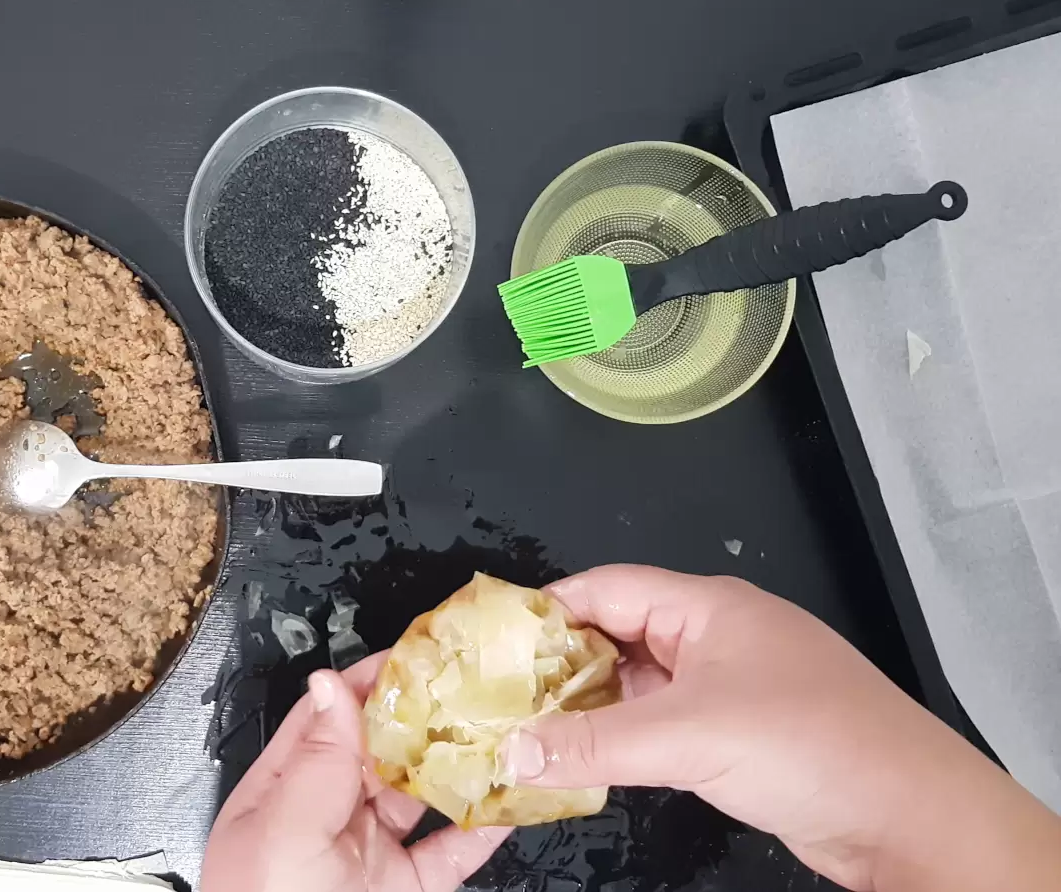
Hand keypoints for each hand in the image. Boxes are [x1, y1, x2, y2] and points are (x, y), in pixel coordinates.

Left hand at [201, 657, 510, 891]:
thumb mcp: (287, 834)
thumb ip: (317, 760)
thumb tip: (329, 682)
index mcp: (281, 796)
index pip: (328, 718)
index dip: (372, 682)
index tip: (422, 652)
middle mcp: (323, 821)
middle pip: (379, 752)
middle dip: (426, 718)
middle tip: (479, 684)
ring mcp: (365, 860)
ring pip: (419, 799)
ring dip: (459, 767)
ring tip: (503, 732)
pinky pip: (447, 856)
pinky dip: (480, 831)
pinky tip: (510, 805)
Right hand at [505, 565, 1060, 891]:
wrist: (912, 815)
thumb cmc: (812, 746)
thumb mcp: (689, 738)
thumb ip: (593, 744)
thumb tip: (512, 752)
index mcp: (708, 607)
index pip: (606, 588)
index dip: (545, 610)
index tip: (489, 643)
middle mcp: (717, 636)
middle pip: (618, 634)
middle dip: (558, 665)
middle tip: (497, 698)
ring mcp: (732, 686)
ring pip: (640, 684)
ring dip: (590, 708)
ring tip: (527, 733)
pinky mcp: (743, 734)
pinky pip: (665, 724)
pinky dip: (624, 739)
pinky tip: (585, 763)